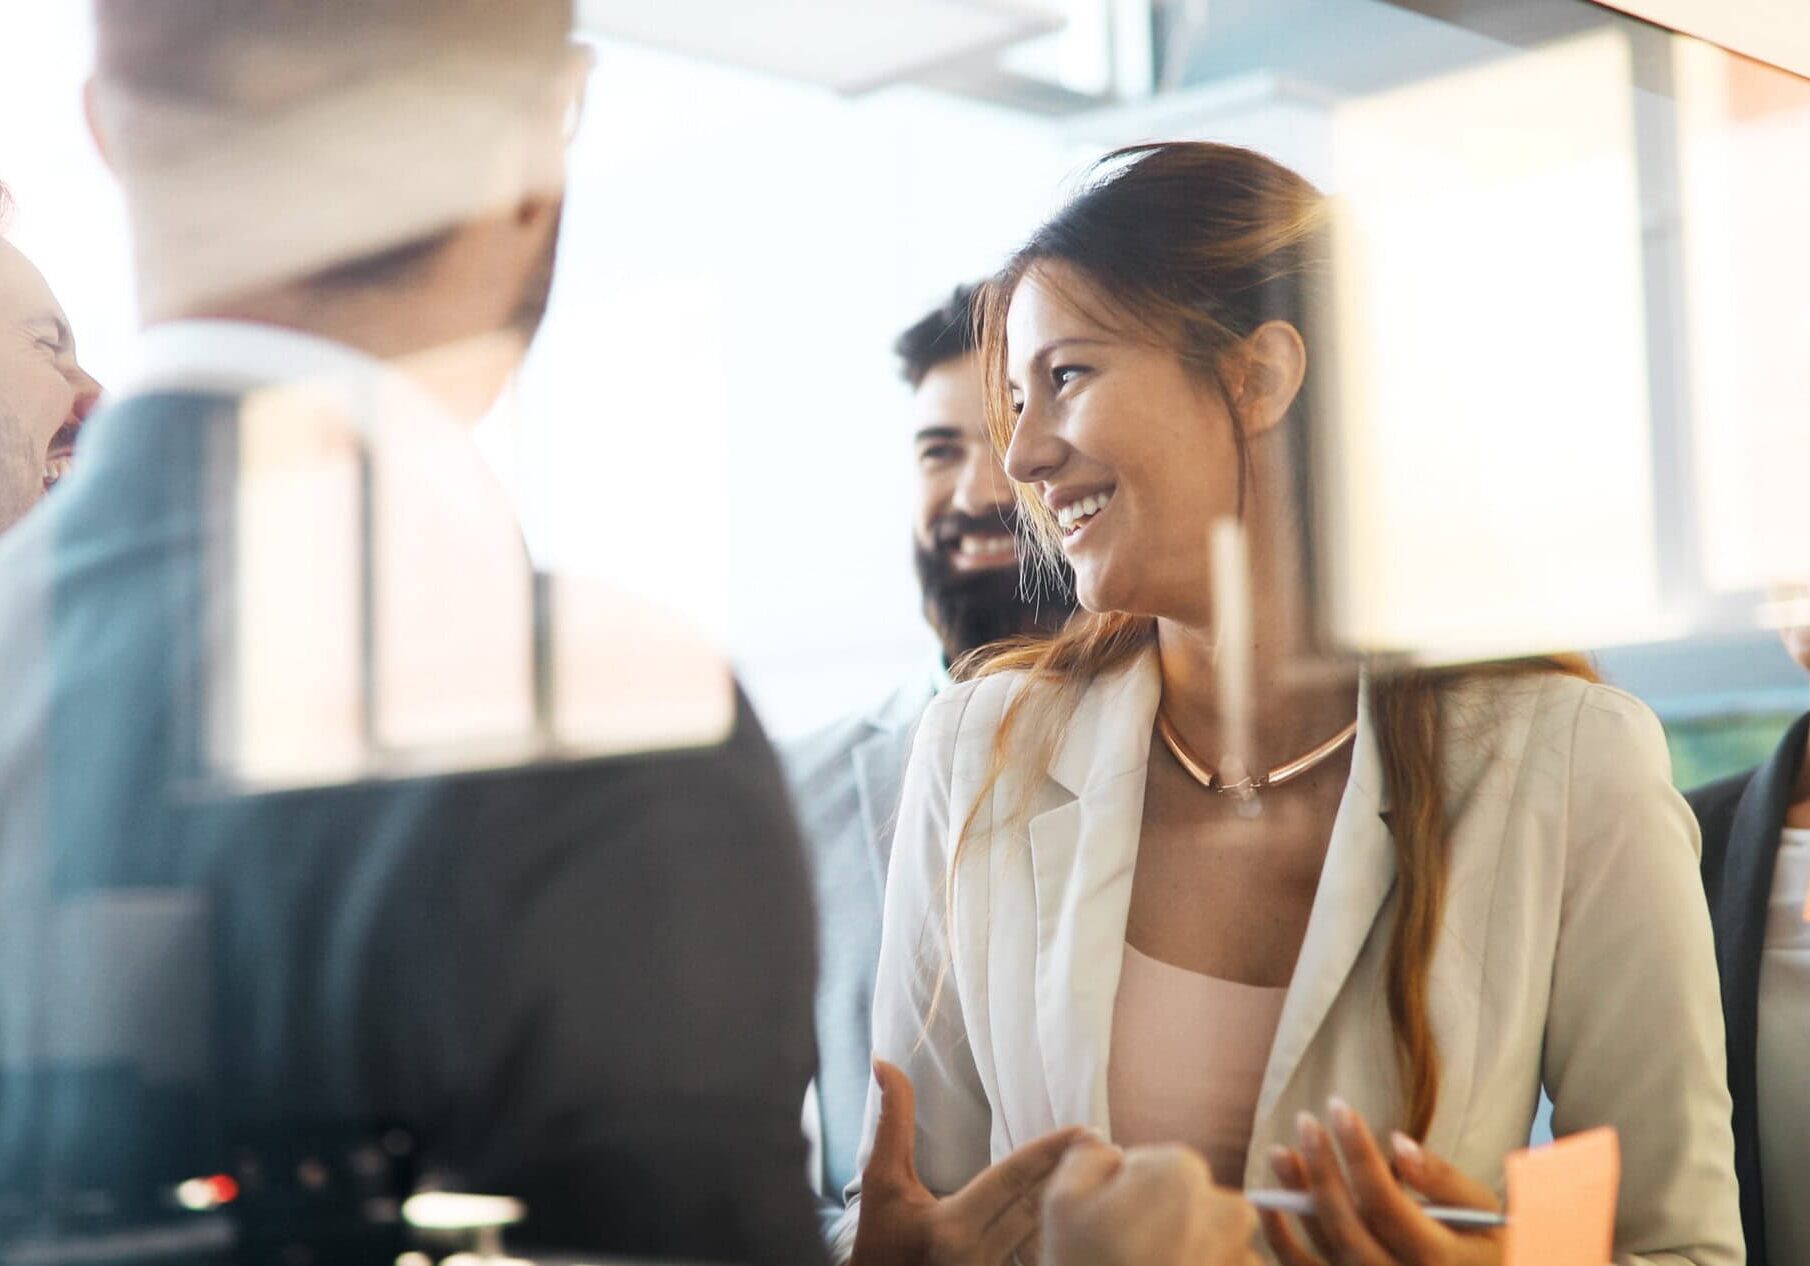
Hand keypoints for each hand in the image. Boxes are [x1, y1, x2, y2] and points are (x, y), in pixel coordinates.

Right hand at [851, 1060, 1089, 1265]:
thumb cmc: (879, 1236)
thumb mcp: (882, 1179)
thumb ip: (893, 1120)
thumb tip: (884, 1061)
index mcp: (953, 1225)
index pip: (1013, 1179)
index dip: (1051, 1151)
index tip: (1085, 1130)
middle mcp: (978, 1255)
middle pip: (1039, 1207)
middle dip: (1076, 1175)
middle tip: (1110, 1145)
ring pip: (1046, 1236)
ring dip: (1076, 1207)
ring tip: (1108, 1176)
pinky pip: (1039, 1258)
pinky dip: (1059, 1235)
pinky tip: (1084, 1216)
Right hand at [1042, 1139, 1261, 1265]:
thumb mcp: (1061, 1199)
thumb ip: (1088, 1155)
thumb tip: (1109, 1150)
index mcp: (1180, 1171)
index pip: (1153, 1166)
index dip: (1126, 1194)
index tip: (1111, 1226)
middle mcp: (1225, 1205)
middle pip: (1188, 1200)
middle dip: (1163, 1222)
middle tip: (1127, 1255)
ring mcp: (1241, 1255)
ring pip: (1210, 1238)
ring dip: (1185, 1253)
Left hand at [1261, 1099, 1501, 1265]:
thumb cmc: (1487, 1243)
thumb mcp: (1485, 1210)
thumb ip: (1443, 1180)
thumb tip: (1397, 1142)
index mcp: (1441, 1264)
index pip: (1386, 1206)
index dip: (1359, 1154)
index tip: (1341, 1107)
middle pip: (1348, 1228)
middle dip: (1321, 1172)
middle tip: (1306, 1122)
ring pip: (1325, 1251)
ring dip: (1297, 1199)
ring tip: (1281, 1152)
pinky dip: (1280, 1243)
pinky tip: (1265, 1204)